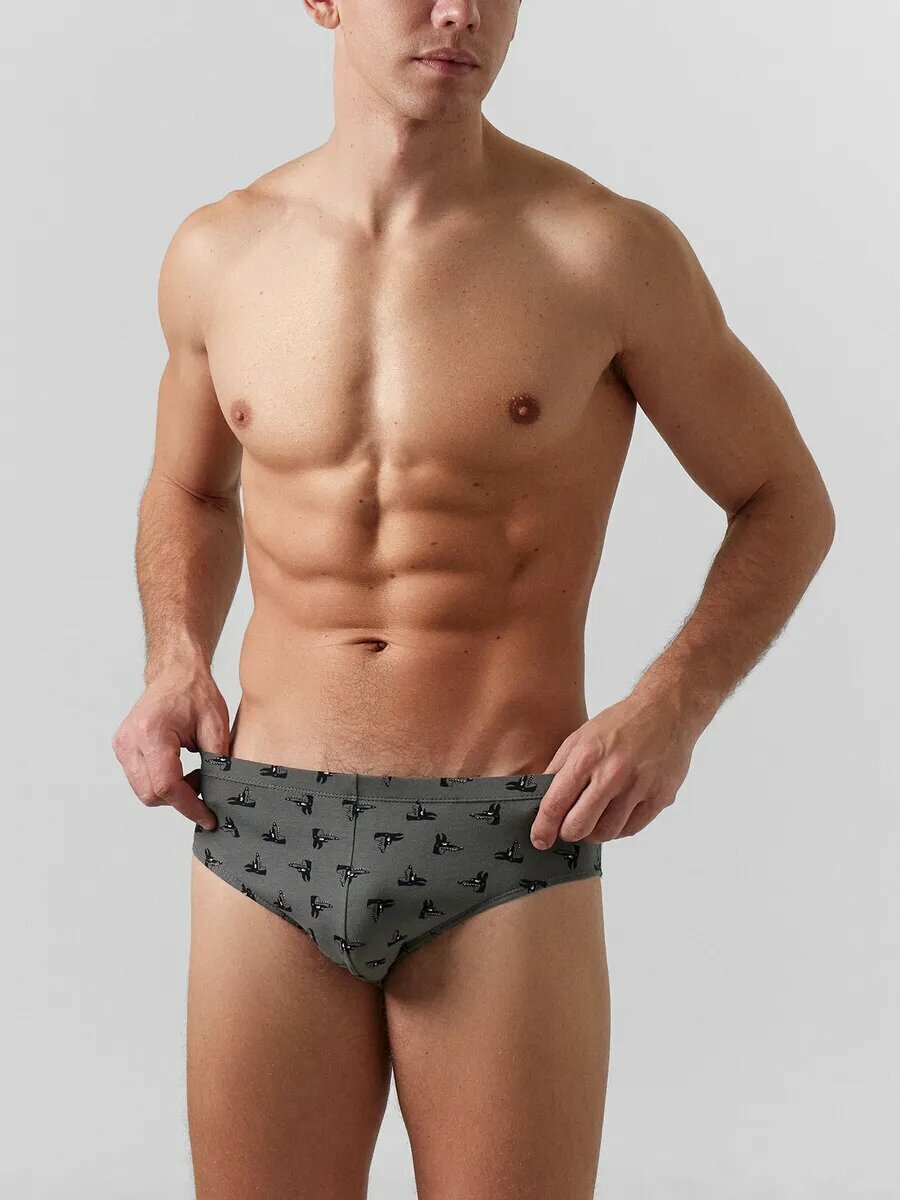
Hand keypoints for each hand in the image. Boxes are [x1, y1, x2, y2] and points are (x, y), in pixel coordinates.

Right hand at [112, 668, 229, 830]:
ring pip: (144, 791)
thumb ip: (217, 763)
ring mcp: (122, 745)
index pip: (167, 786)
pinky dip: (161, 782)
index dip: (189, 806)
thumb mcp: (216, 726)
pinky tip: (178, 767)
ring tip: (192, 772)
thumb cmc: (195, 692)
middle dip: (180, 799)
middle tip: (204, 783)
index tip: (208, 818)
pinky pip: (140, 780)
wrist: (175, 673)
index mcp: (152, 734)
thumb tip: (219, 795)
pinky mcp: (122, 748)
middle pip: (152, 794)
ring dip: (170, 792)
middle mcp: (130, 741)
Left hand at [529, 691, 696, 847]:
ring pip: (606, 833)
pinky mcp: (659, 797)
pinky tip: (614, 816)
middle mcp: (612, 773)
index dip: (543, 828)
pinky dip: (618, 829)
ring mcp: (638, 787)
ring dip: (594, 833)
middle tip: (568, 827)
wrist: (667, 711)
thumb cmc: (622, 722)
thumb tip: (542, 798)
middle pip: (579, 826)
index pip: (556, 803)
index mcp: (587, 756)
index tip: (540, 838)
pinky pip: (631, 829)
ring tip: (593, 820)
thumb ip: (559, 768)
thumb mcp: (580, 737)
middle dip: (568, 832)